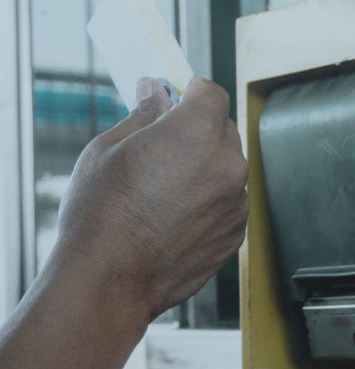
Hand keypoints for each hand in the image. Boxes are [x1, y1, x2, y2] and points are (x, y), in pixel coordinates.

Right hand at [54, 76, 248, 322]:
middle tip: (162, 144)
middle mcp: (228, 164)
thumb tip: (154, 92)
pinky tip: (173, 215)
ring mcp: (237, 201)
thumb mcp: (109, 148)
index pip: (212, 94)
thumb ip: (142, 115)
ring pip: (228, 169)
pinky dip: (209, 201)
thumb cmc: (103, 214)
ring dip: (205, 168)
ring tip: (162, 189)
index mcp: (197, 132)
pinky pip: (228, 203)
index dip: (193, 92)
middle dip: (198, 130)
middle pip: (223, 130)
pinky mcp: (237, 232)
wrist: (112, 277)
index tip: (178, 96)